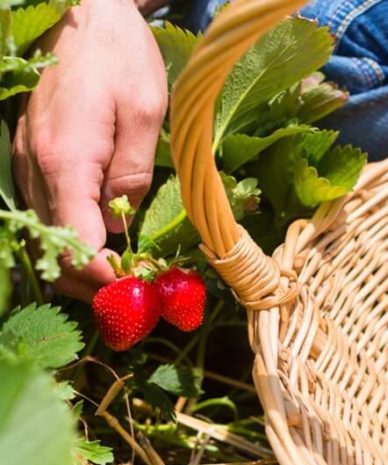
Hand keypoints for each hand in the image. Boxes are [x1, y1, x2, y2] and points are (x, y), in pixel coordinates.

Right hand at [13, 0, 167, 300]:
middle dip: (87, 280)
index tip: (131, 293)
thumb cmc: (118, 56)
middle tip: (129, 299)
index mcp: (65, 161)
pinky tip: (95, 246)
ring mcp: (28, 162)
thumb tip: (120, 221)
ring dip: (76, 263)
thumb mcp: (144, 111)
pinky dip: (67, 236)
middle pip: (52, 246)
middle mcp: (35, 167)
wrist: (83, 14)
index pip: (75, 239)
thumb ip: (133, 171)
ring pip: (44, 231)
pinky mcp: (32, 156)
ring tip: (117, 281)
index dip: (101, 276)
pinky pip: (44, 210)